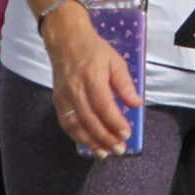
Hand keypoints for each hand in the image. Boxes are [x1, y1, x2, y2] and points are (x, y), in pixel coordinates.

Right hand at [42, 3, 139, 156]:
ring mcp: (64, 97)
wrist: (66, 41)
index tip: (127, 134)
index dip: (115, 123)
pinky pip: (66, 124)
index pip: (104, 106)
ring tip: (105, 152)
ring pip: (76, 126)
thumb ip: (125, 84)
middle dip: (105, 138)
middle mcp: (76, 90)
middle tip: (119, 149)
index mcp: (92, 77)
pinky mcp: (57, 101)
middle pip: (90, 120)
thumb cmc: (94, 50)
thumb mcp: (115, 61)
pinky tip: (89, 143)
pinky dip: (77, 137)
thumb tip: (136, 104)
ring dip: (91, 142)